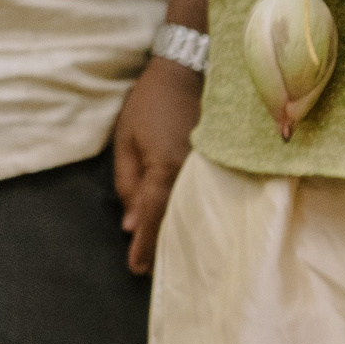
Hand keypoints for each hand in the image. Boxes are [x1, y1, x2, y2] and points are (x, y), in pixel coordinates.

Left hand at [112, 56, 202, 274]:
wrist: (189, 71)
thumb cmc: (150, 104)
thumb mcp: (126, 140)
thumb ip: (127, 182)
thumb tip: (129, 223)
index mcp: (165, 168)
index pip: (152, 215)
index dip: (143, 244)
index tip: (135, 269)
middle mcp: (191, 174)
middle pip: (175, 219)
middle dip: (160, 245)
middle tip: (148, 272)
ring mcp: (209, 170)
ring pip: (192, 210)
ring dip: (179, 233)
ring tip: (169, 258)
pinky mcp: (219, 165)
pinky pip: (204, 195)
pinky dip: (194, 213)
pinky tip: (191, 226)